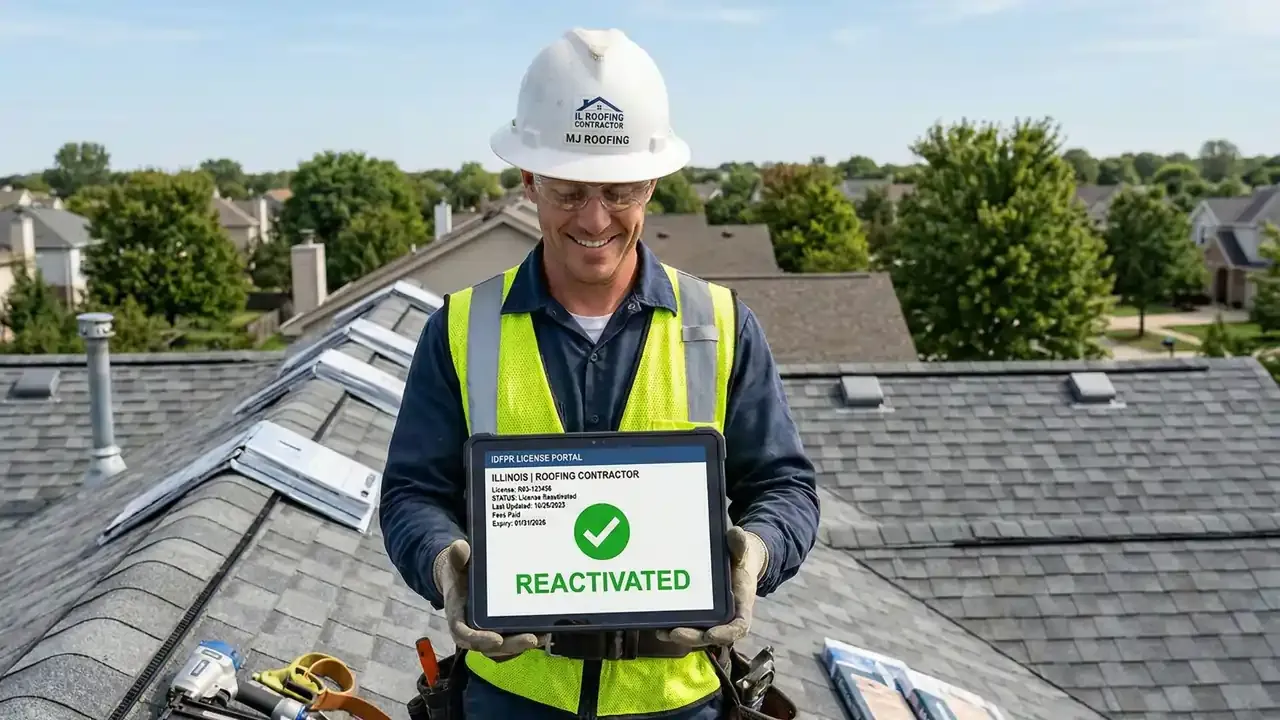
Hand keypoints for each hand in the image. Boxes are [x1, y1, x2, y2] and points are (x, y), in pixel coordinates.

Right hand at [434, 539, 548, 657]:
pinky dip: (526, 640)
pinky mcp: (500, 631)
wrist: (463, 578)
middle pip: (489, 647)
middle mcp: (472, 630)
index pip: (464, 635)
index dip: (479, 640)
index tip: (496, 639)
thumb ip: (457, 558)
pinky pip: (512, 641)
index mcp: (458, 617)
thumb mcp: (456, 564)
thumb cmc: (459, 573)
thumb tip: (460, 546)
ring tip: (542, 637)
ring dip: (522, 645)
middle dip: (511, 646)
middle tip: (530, 639)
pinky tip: (544, 632)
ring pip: (503, 648)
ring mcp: (487, 633)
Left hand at [657, 527, 766, 647]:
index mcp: (741, 606)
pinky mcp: (698, 615)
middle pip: (711, 636)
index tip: (711, 635)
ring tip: (662, 632)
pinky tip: (657, 625)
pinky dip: (672, 628)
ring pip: (697, 634)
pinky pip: (687, 625)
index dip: (725, 634)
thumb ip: (739, 545)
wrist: (734, 562)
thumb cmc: (738, 559)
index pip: (738, 628)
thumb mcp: (741, 552)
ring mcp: (711, 619)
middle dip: (694, 637)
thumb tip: (736, 533)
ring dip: (680, 636)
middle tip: (675, 633)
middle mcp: (726, 618)